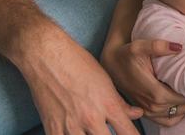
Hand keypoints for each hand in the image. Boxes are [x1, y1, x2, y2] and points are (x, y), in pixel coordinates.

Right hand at [24, 36, 142, 134]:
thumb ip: (121, 102)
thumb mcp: (106, 81)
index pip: (129, 133)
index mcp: (108, 105)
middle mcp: (91, 118)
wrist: (47, 56)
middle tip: (109, 133)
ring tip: (92, 133)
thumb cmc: (78, 63)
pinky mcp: (52, 127)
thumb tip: (137, 113)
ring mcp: (71, 125)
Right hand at [101, 38, 184, 125]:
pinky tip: (184, 103)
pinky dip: (178, 115)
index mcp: (152, 92)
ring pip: (175, 116)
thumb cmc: (127, 54)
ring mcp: (148, 111)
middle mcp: (150, 105)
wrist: (113, 63)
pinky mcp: (146, 112)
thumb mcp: (140, 46)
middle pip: (179, 108)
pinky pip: (167, 121)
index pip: (179, 99)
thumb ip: (158, 45)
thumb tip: (179, 47)